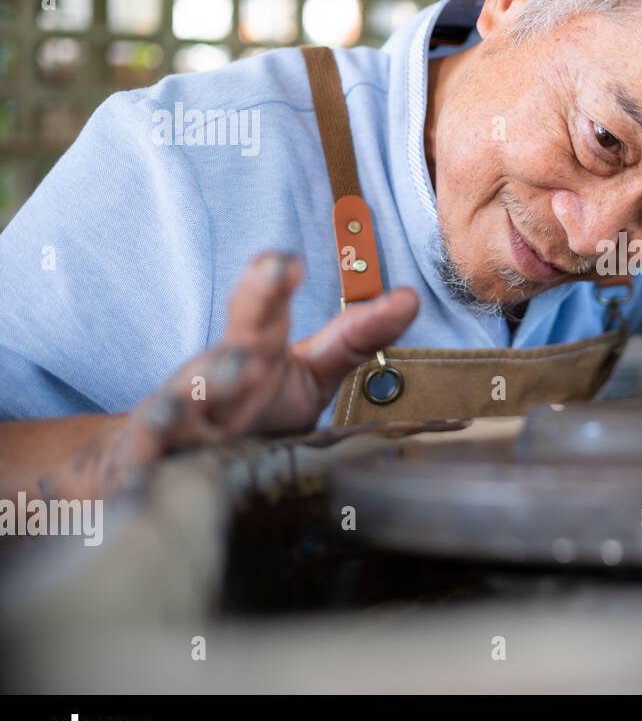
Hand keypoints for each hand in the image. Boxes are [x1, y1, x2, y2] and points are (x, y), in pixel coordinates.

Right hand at [62, 251, 417, 494]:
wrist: (164, 457)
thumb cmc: (249, 409)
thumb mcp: (306, 374)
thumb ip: (353, 339)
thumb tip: (410, 298)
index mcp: (252, 352)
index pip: (263, 311)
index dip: (273, 284)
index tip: (289, 261)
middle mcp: (215, 378)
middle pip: (229, 343)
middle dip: (249, 313)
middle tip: (272, 277)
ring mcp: (182, 418)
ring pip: (188, 399)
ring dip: (211, 384)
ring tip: (237, 372)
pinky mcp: (154, 459)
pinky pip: (152, 451)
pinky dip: (154, 442)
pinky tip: (160, 436)